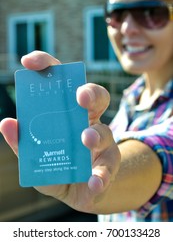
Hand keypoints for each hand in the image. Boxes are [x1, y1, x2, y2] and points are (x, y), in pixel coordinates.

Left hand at [0, 51, 120, 212]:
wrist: (79, 193)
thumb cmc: (57, 167)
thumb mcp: (35, 156)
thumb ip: (21, 142)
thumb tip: (6, 122)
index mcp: (69, 114)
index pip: (62, 83)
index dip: (47, 66)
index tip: (28, 63)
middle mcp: (88, 122)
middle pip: (96, 97)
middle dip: (90, 92)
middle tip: (80, 97)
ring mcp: (102, 143)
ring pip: (104, 131)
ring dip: (95, 134)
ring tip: (86, 140)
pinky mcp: (108, 166)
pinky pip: (108, 168)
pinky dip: (101, 175)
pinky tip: (94, 182)